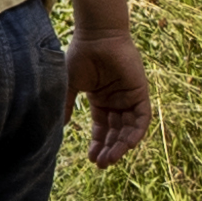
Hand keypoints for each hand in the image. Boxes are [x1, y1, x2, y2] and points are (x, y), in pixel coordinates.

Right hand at [70, 34, 155, 169]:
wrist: (96, 36)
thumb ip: (67, 106)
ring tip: (111, 159)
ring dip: (122, 145)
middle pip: (116, 132)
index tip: (92, 159)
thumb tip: (59, 128)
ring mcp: (129, 97)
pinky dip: (137, 132)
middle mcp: (116, 101)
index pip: (103, 128)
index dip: (98, 145)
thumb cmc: (80, 56)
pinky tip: (127, 145)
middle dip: (110, 150)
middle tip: (102, 164)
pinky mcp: (140, 92)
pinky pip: (142, 118)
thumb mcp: (70, 86)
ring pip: (129, 129)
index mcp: (101, 100)